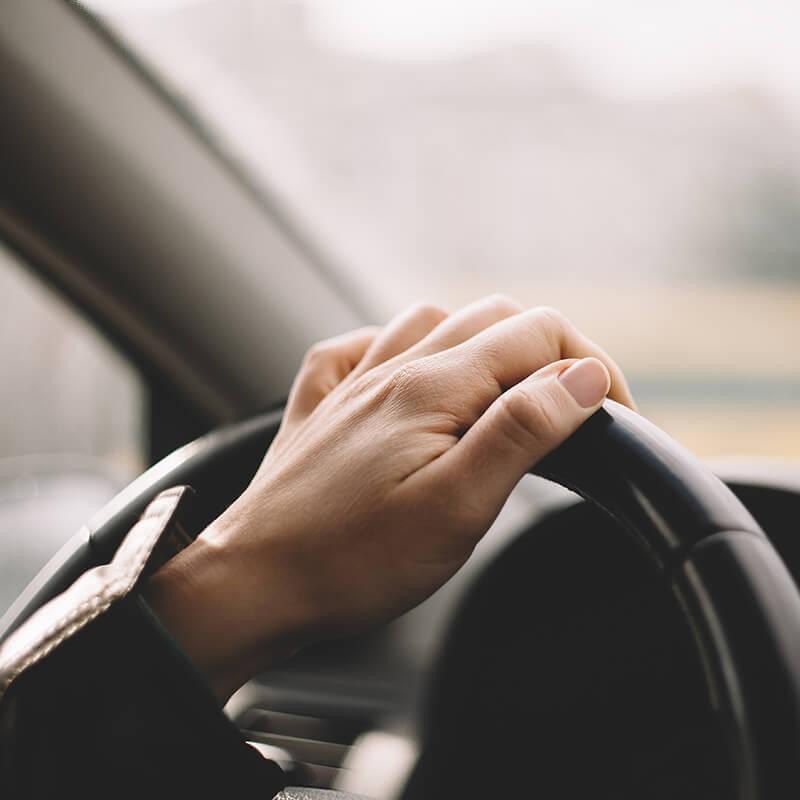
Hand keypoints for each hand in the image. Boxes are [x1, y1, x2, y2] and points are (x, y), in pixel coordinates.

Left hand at [145, 296, 633, 699]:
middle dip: (552, 352)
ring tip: (508, 392)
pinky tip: (412, 375)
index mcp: (433, 386)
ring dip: (485, 343)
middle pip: (496, 318)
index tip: (615, 417)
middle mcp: (391, 367)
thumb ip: (521, 431)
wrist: (254, 583)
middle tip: (575, 410)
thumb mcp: (457, 505)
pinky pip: (367, 345)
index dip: (593, 367)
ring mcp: (353, 381)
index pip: (540, 335)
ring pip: (436, 321)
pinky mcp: (324, 404)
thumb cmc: (353, 560)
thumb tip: (579, 376)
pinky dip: (406, 348)